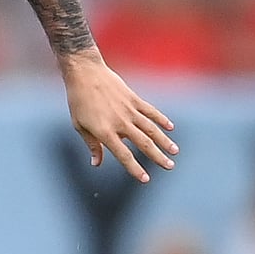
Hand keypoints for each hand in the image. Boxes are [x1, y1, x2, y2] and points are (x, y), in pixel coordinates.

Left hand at [61, 53, 176, 182]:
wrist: (85, 74)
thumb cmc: (79, 101)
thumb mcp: (79, 126)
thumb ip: (92, 145)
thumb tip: (96, 164)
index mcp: (104, 131)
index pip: (123, 155)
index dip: (134, 168)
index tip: (145, 179)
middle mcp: (120, 122)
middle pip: (143, 143)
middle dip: (157, 156)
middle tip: (170, 167)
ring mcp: (128, 110)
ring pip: (151, 128)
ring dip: (164, 141)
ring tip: (175, 152)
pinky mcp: (133, 99)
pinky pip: (150, 111)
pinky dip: (161, 119)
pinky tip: (171, 127)